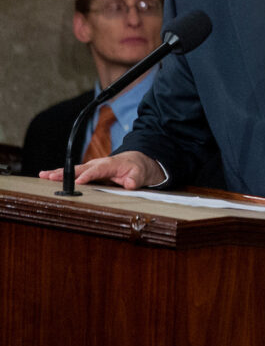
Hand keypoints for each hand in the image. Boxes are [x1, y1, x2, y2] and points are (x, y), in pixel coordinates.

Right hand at [39, 151, 163, 189]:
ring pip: (73, 170)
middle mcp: (98, 164)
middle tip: (50, 176)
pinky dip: (61, 175)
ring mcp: (91, 167)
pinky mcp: (87, 172)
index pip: (98, 170)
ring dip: (58, 173)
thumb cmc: (138, 168)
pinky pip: (73, 173)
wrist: (137, 161)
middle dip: (66, 172)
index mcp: (111, 164)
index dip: (88, 176)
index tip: (78, 182)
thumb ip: (135, 179)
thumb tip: (130, 184)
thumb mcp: (141, 174)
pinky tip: (47, 178)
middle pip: (81, 168)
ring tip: (43, 176)